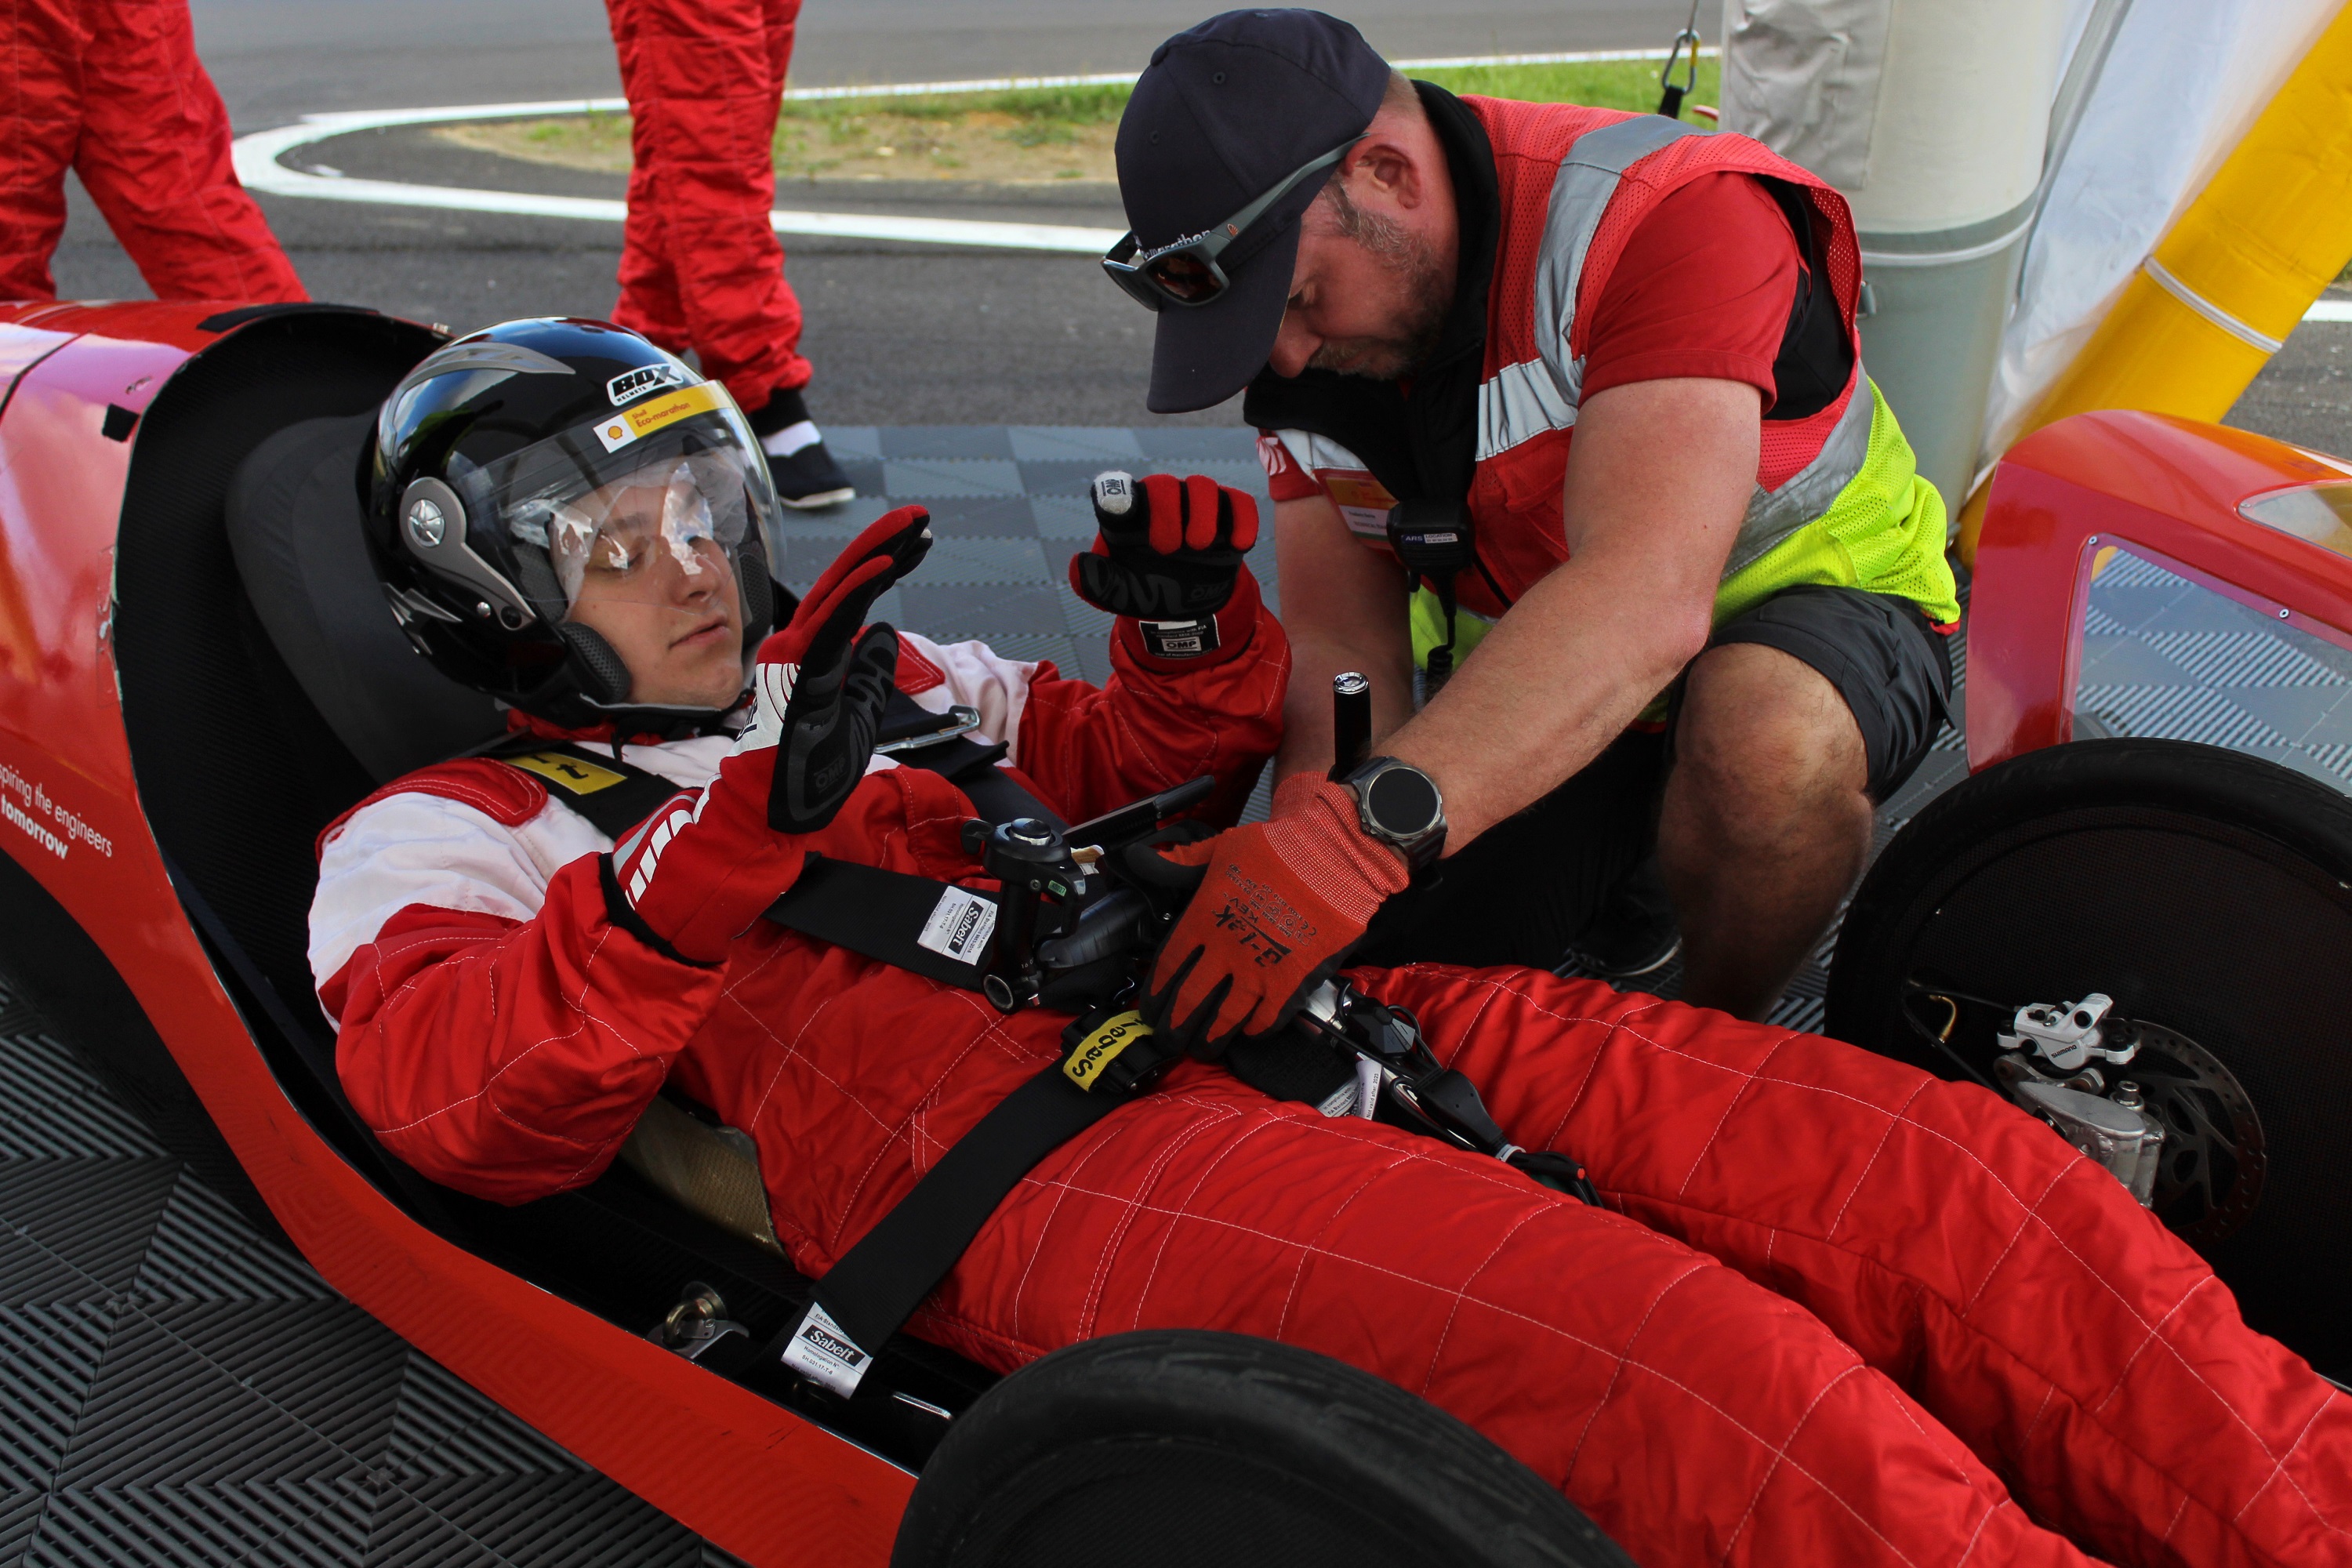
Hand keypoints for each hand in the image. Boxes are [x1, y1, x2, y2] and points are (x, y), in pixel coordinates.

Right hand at [609, 506, 930, 960]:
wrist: (771, 813)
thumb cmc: (805, 772)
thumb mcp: (856, 715)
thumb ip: (868, 673)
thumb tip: (883, 631)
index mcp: (815, 654)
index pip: (854, 598)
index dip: (887, 565)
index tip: (921, 542)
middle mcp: (799, 645)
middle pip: (846, 580)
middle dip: (886, 542)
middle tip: (921, 516)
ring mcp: (793, 653)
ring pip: (838, 588)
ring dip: (878, 552)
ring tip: (915, 526)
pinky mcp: (793, 668)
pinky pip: (831, 618)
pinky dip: (859, 587)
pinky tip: (889, 563)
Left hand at [1069, 471, 1257, 622]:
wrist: (1189, 607)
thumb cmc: (1149, 591)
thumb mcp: (1120, 595)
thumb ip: (1096, 584)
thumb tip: (1078, 564)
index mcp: (1129, 519)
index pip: (1118, 493)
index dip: (1117, 494)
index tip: (1118, 504)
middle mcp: (1162, 504)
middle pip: (1163, 485)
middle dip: (1167, 513)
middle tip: (1166, 549)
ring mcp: (1196, 506)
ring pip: (1202, 486)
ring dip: (1202, 514)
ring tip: (1198, 547)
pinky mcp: (1228, 515)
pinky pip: (1239, 503)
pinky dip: (1242, 520)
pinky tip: (1237, 546)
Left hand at [1141, 773, 1409, 1057]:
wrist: (1330, 857)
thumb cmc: (1276, 848)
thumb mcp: (1220, 846)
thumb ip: (1183, 860)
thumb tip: (1143, 857)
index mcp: (1202, 919)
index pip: (1168, 967)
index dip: (1155, 993)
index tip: (1149, 1008)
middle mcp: (1225, 951)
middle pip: (1188, 1001)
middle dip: (1174, 1026)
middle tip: (1167, 1039)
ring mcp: (1258, 970)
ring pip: (1224, 1018)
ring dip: (1210, 1037)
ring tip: (1201, 1048)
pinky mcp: (1291, 982)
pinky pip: (1267, 1018)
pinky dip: (1254, 1028)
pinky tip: (1247, 1031)